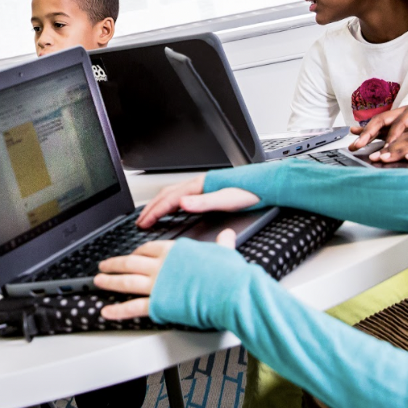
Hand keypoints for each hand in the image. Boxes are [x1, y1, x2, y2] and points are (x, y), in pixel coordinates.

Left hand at [95, 228, 237, 319]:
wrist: (228, 290)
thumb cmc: (227, 273)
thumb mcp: (224, 252)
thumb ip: (221, 244)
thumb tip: (227, 235)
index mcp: (174, 251)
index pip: (148, 249)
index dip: (136, 253)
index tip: (131, 256)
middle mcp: (161, 265)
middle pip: (130, 262)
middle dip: (114, 264)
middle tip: (103, 265)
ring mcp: (157, 284)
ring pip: (126, 281)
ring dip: (109, 281)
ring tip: (98, 281)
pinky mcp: (158, 303)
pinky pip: (133, 307)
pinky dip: (117, 309)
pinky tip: (106, 311)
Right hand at [135, 175, 261, 228]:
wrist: (267, 185)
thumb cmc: (250, 192)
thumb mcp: (227, 200)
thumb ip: (203, 203)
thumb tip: (181, 203)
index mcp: (199, 186)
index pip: (169, 200)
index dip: (154, 212)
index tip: (142, 223)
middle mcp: (199, 184)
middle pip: (167, 195)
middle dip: (151, 209)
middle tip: (140, 222)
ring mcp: (202, 187)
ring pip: (173, 194)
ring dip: (159, 205)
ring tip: (150, 216)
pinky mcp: (208, 191)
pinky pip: (181, 196)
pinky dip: (170, 204)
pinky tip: (172, 211)